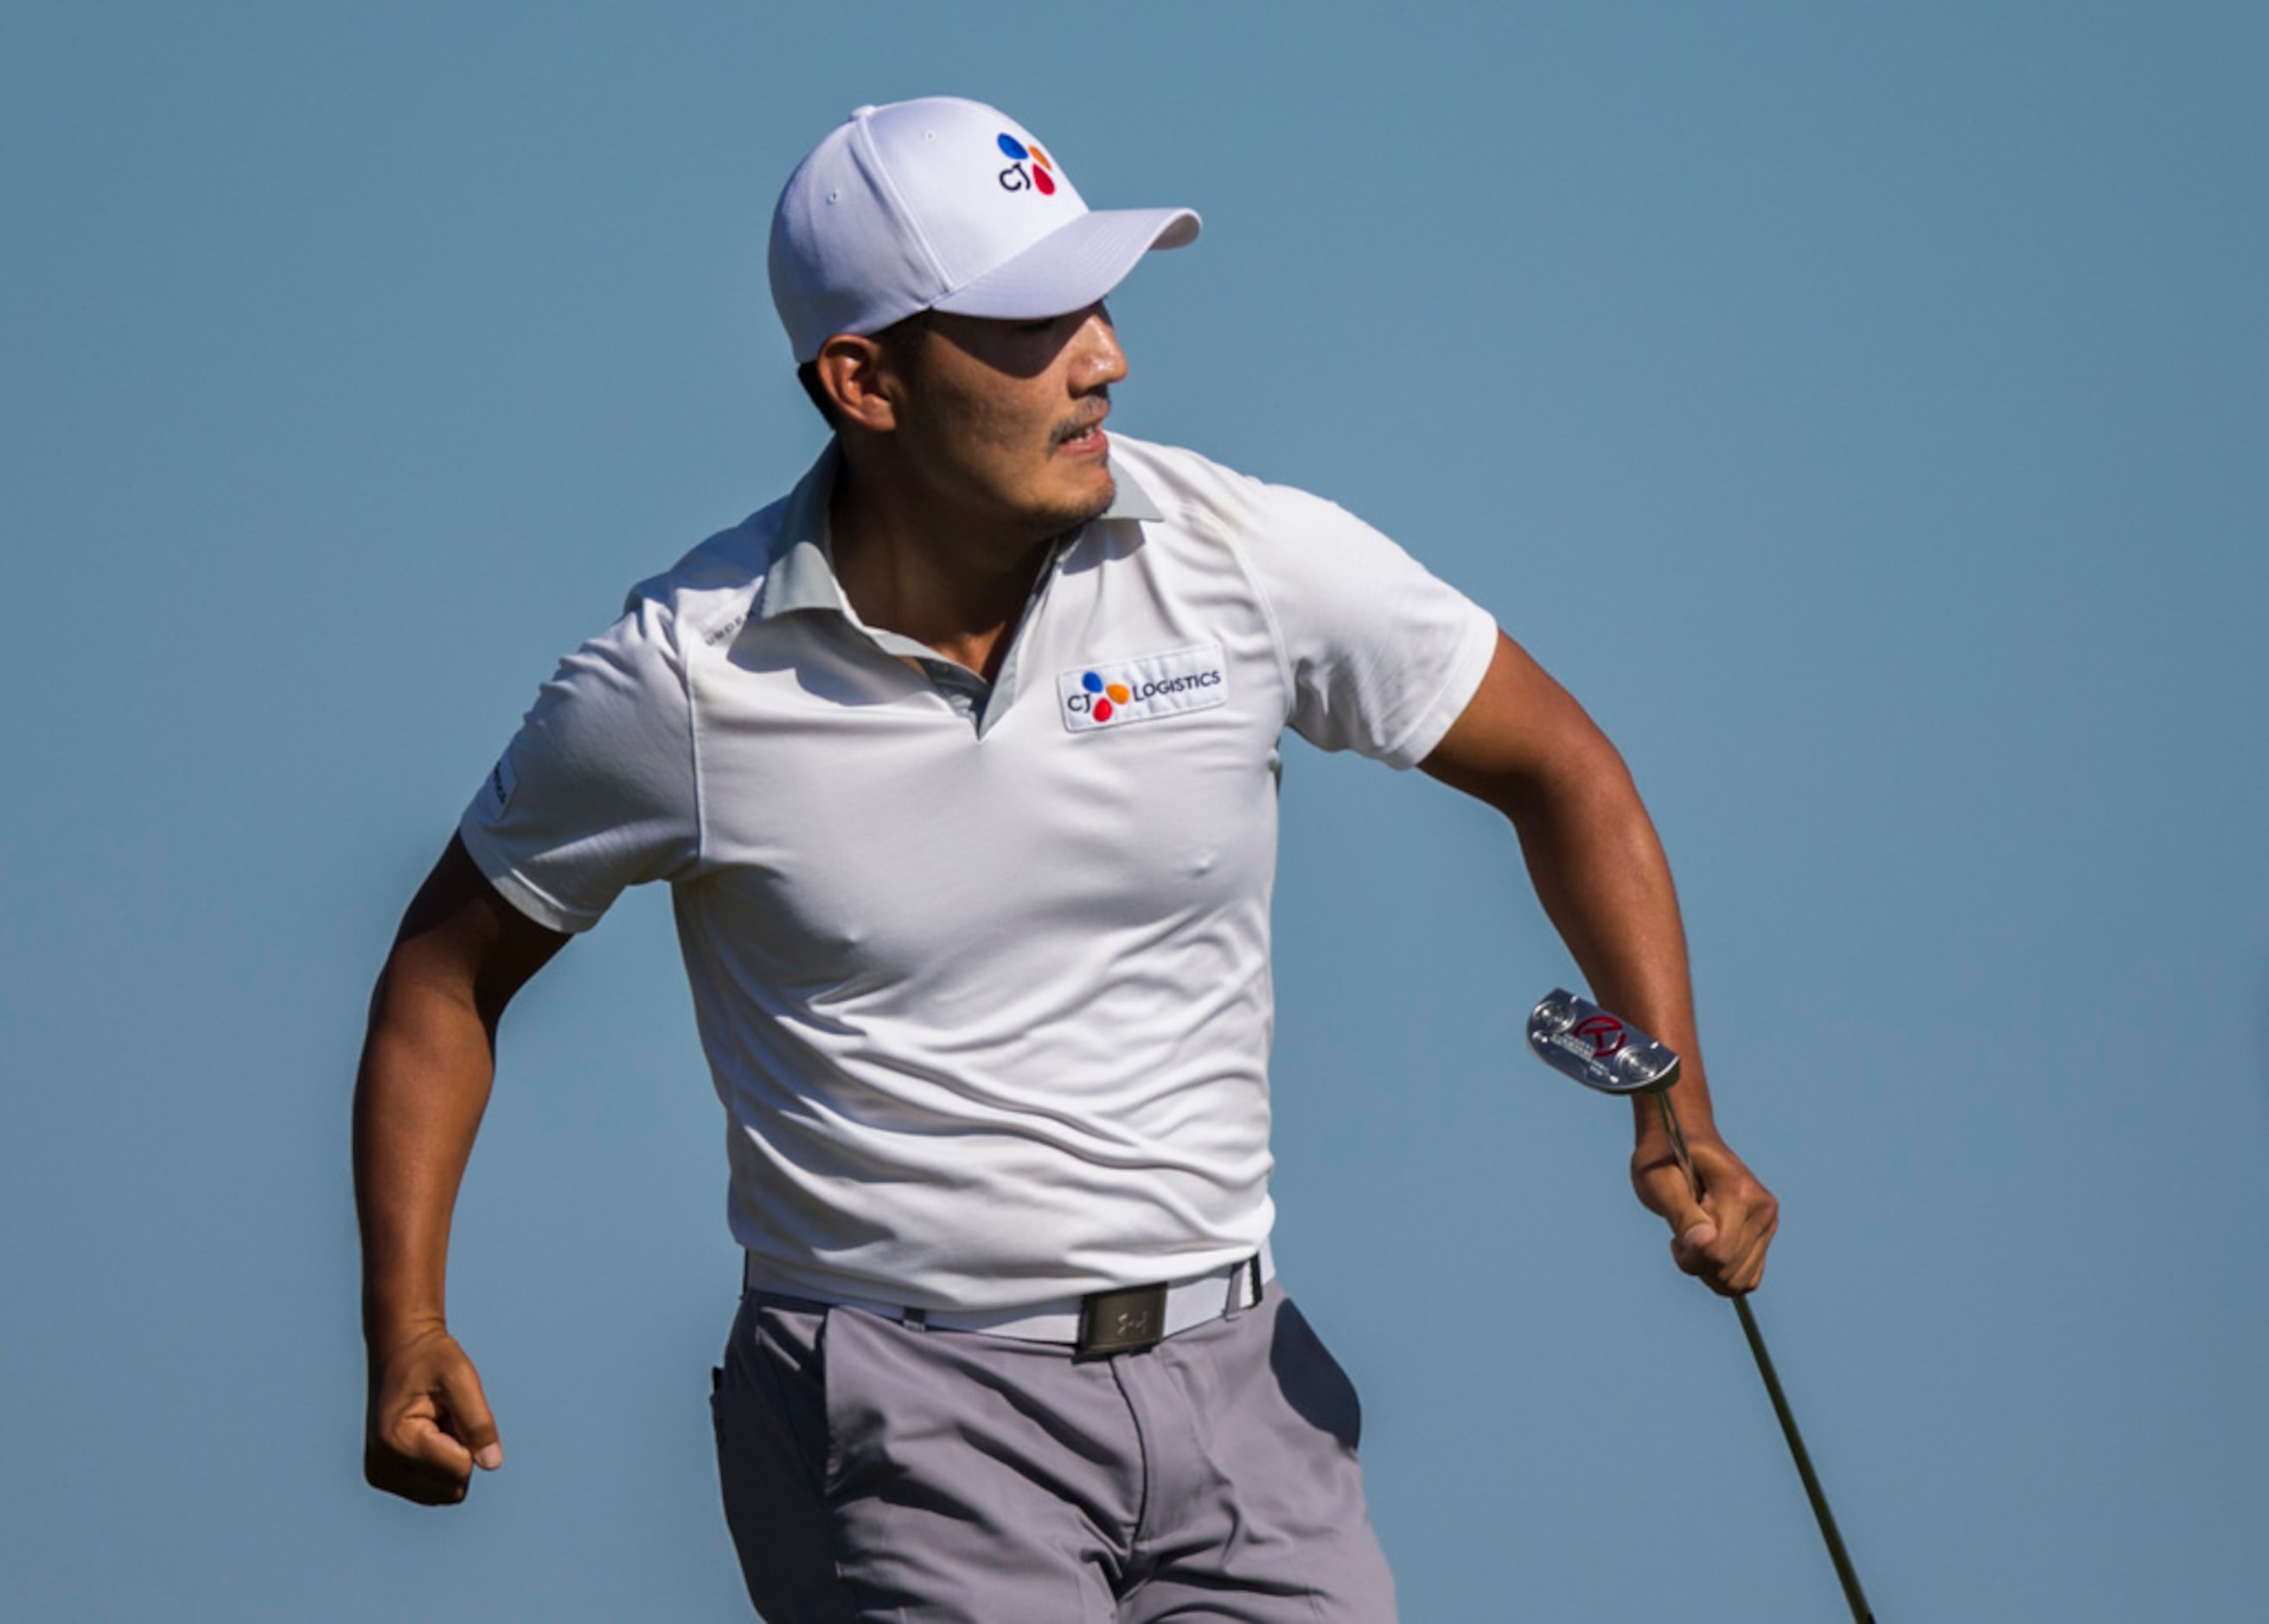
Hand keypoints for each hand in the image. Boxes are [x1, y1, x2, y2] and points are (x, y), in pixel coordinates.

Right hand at [364, 1323, 502, 1504]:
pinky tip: (428, 1434)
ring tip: (436, 1423)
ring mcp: (380, 1475)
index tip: (450, 1407)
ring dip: (451, 1459)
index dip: (470, 1438)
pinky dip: (440, 1465)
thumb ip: (478, 1421)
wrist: (399, 1349)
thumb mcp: (461, 1377)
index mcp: (397, 1441)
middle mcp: (382, 1466)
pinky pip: (433, 1490)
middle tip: (445, 1415)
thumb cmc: (431, 1358)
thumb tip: (492, 1464)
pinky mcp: (384, 1477)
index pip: (461, 1468)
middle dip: (461, 1451)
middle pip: (453, 1486)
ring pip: (445, 1492)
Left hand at [1630, 1131, 1778, 1295]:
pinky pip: (1748, 1277)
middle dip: (1697, 1263)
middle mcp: (1762, 1206)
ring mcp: (1768, 1219)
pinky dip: (1723, 1272)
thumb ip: (1682, 1215)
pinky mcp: (1767, 1231)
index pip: (1717, 1253)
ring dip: (1709, 1269)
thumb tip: (1705, 1245)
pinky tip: (1709, 1246)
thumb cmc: (1663, 1159)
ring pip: (1740, 1280)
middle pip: (1728, 1271)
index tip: (1674, 1238)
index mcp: (1737, 1190)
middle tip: (1682, 1233)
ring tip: (1696, 1236)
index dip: (1688, 1257)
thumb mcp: (1658, 1184)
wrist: (1682, 1137)